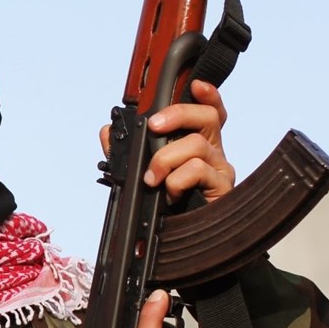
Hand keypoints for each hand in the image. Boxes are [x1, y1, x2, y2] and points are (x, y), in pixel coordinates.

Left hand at [99, 79, 236, 201]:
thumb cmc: (166, 208)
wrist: (181, 243)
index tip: (195, 84)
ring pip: (197, 144)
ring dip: (166, 158)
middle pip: (207, 117)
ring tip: (152, 179)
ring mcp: (219, 169)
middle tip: (153, 126)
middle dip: (177, 114)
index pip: (208, 112)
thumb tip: (107, 132)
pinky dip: (177, 179)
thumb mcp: (141, 175)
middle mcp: (212, 152)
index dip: (207, 95)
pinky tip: (169, 194)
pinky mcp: (221, 188)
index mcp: (195, 144)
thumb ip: (125, 153)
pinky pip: (198, 170)